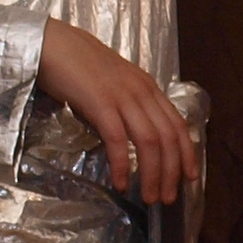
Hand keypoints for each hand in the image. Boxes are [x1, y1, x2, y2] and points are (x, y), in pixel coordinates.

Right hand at [38, 19, 195, 202]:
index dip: (187, 154)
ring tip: (150, 197)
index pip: (177, 124)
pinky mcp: (100, 102)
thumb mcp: (114, 85)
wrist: (52, 43)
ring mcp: (121, 96)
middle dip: (172, 172)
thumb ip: (130, 106)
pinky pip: (117, 139)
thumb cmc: (78, 66)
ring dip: (152, 174)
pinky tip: (122, 182)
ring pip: (149, 141)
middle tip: (169, 198)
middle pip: (168, 138)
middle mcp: (141, 91)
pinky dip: (122, 164)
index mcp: (147, 87)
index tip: (190, 177)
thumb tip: (138, 137)